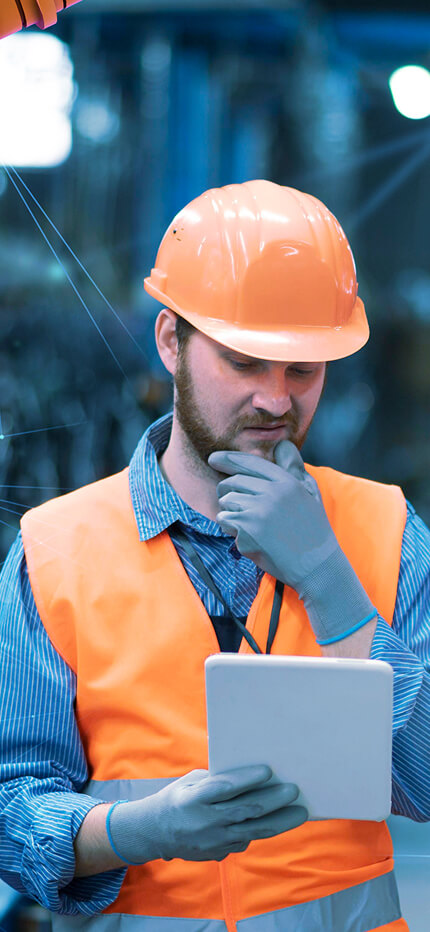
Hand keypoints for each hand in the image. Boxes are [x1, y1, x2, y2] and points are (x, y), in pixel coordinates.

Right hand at [108, 765, 307, 863]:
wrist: (155, 833)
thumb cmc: (177, 798)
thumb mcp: (191, 782)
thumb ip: (217, 779)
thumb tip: (250, 774)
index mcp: (194, 798)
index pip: (225, 789)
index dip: (247, 780)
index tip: (269, 770)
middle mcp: (205, 822)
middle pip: (246, 812)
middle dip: (273, 801)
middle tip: (294, 790)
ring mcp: (213, 842)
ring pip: (253, 832)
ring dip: (280, 822)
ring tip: (300, 812)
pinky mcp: (219, 854)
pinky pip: (245, 841)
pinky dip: (260, 830)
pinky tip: (276, 821)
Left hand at [208, 442, 375, 644]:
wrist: (317, 566)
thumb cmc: (313, 530)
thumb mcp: (310, 494)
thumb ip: (293, 468)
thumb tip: (282, 444)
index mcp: (286, 482)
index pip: (250, 463)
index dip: (228, 459)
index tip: (213, 459)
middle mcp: (271, 493)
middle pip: (232, 483)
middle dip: (227, 493)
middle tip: (237, 507)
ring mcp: (258, 511)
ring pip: (225, 504)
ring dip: (230, 514)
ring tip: (251, 527)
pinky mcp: (247, 531)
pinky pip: (226, 523)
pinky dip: (232, 532)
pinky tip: (252, 539)